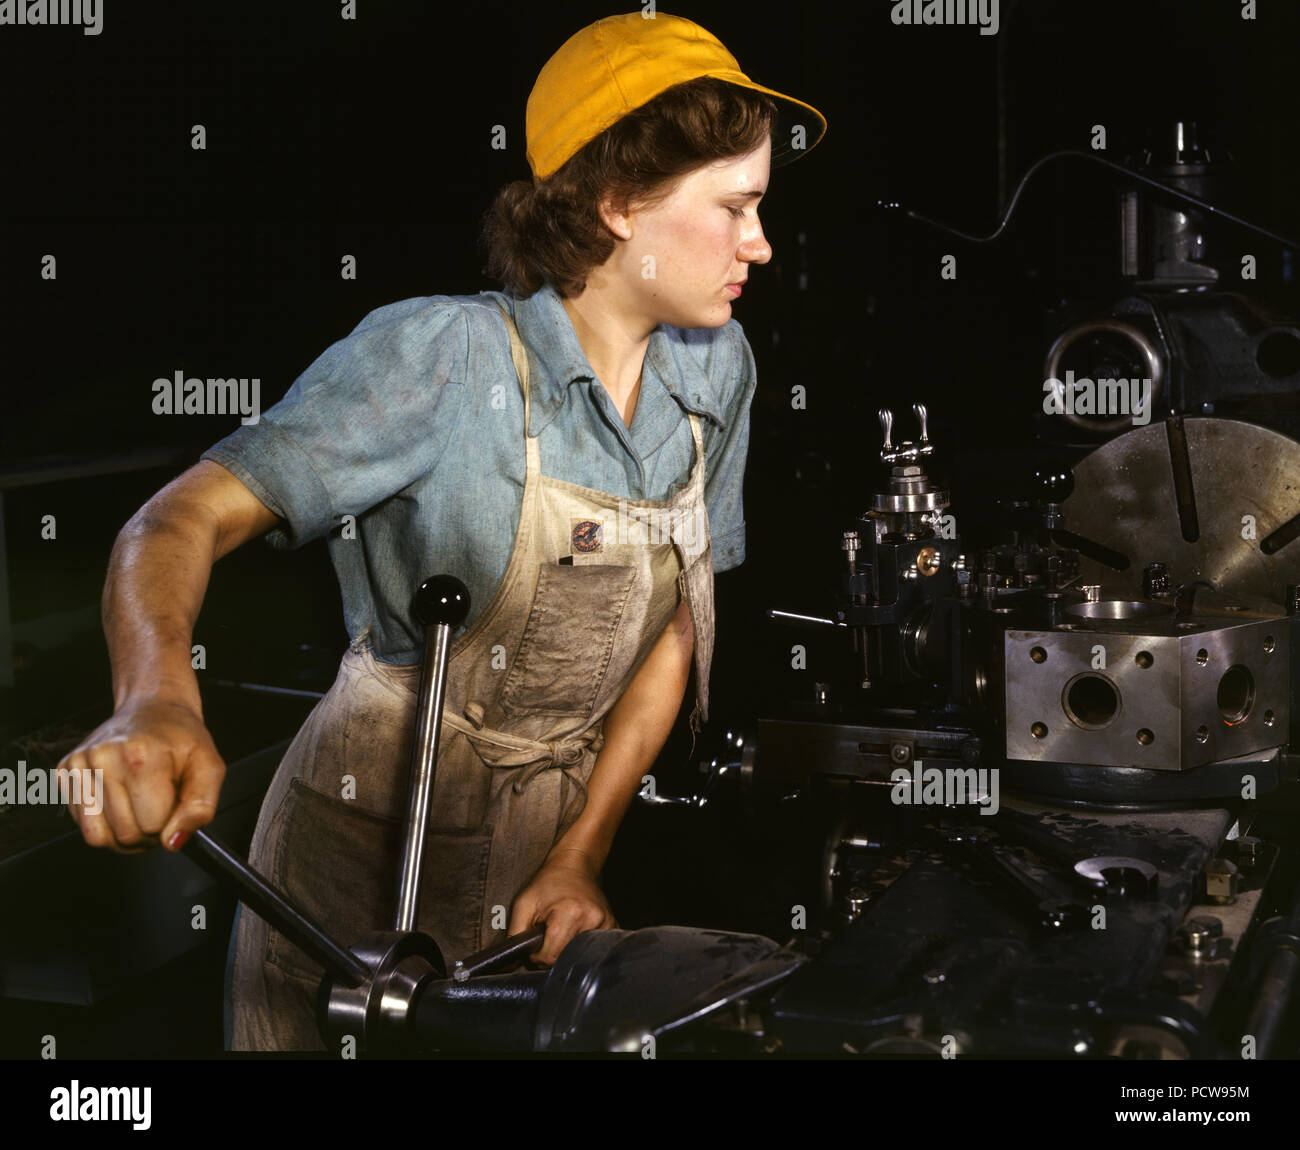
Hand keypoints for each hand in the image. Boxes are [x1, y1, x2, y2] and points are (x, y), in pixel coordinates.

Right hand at [57, 698, 225, 853]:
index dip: (170, 824)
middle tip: (159, 805)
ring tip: (140, 805)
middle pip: (126, 835)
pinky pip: (82, 825)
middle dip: (148, 832)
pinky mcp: (65, 772)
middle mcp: (104, 758)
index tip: (175, 805)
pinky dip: (103, 822)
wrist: (153, 708)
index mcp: (141, 756)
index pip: (153, 826)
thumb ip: (200, 807)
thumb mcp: (209, 767)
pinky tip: (120, 798)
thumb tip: (174, 841)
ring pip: (98, 837)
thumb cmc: (180, 737)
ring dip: (124, 833)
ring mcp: (79, 765)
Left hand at [507, 848, 616, 964]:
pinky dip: (578, 946)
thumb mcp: (523, 904)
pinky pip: (590, 950)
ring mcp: (607, 924)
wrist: (573, 866)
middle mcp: (593, 919)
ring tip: (560, 930)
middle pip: (565, 958)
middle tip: (546, 934)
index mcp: (571, 912)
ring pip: (577, 956)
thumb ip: (514, 935)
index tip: (534, 942)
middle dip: (550, 953)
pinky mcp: (612, 926)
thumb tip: (509, 964)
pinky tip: (573, 930)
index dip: (536, 955)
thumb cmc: (547, 883)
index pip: (551, 957)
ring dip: (564, 949)